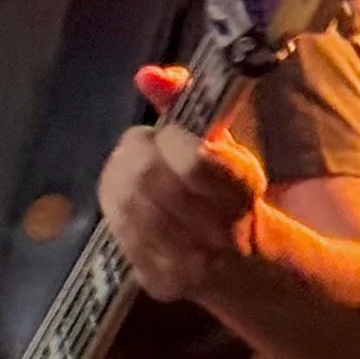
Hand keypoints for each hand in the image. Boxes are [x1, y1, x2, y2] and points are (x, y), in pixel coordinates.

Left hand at [96, 61, 266, 304]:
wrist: (239, 261)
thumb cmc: (225, 189)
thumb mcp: (219, 139)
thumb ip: (185, 100)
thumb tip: (145, 76)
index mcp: (241, 188)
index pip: (192, 159)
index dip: (169, 138)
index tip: (169, 132)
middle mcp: (218, 234)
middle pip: (147, 180)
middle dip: (136, 154)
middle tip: (144, 148)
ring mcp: (187, 264)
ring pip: (125, 207)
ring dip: (120, 179)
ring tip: (134, 172)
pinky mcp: (158, 282)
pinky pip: (118, 234)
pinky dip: (118, 209)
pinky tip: (130, 201)